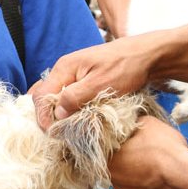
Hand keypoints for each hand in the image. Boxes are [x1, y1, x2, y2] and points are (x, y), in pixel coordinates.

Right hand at [29, 36, 150, 128]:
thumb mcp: (101, 85)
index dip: (42, 115)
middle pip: (43, 93)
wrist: (146, 54)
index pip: (41, 94)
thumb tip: (56, 113)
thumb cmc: (125, 67)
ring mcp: (72, 72)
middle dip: (46, 114)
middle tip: (56, 133)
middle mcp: (63, 69)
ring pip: (54, 94)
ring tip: (63, 127)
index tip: (52, 133)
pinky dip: (65, 105)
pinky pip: (66, 93)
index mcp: (64, 68)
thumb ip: (75, 97)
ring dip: (55, 110)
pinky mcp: (82, 77)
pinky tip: (73, 116)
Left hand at [108, 116, 187, 188]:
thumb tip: (127, 123)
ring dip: (138, 177)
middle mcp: (115, 183)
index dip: (117, 148)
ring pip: (130, 184)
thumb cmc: (163, 148)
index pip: (105, 154)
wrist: (185, 175)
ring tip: (153, 168)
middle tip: (143, 155)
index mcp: (108, 162)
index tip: (128, 144)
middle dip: (127, 163)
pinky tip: (159, 180)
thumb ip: (131, 124)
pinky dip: (150, 188)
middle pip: (117, 170)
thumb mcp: (146, 123)